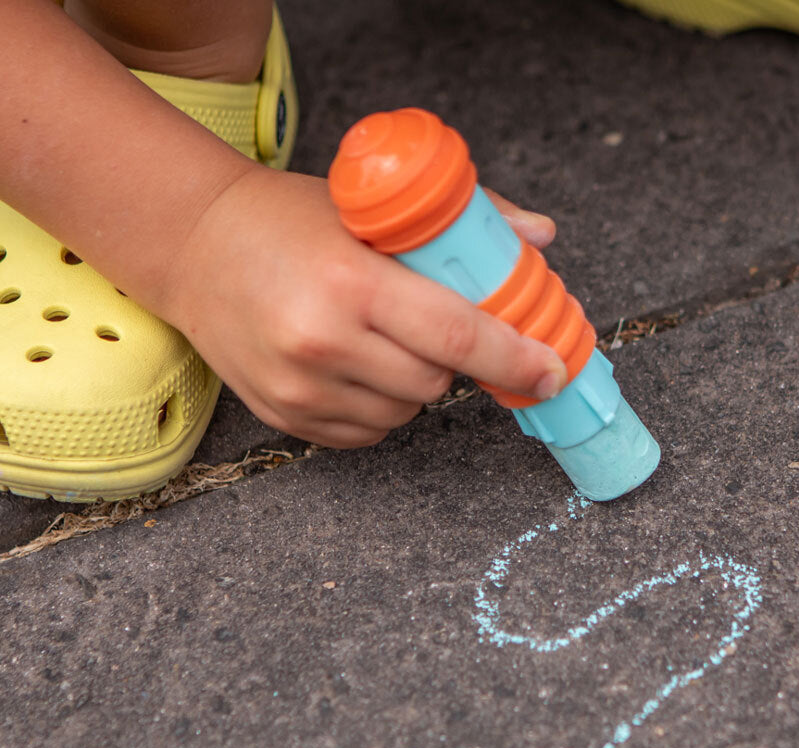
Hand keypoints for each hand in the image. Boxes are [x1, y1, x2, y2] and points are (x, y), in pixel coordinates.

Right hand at [162, 166, 566, 447]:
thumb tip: (541, 236)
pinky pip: (366, 434)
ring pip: (403, 414)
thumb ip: (463, 220)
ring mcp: (298, 387)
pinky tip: (356, 366)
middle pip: (435, 384)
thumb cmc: (288, 220)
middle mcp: (321, 342)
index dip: (515, 359)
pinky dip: (380, 408)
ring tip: (382, 339)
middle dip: (453, 363)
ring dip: (415, 386)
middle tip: (432, 327)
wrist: (193, 246)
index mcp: (351, 282)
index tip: (551, 370)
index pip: (458, 337)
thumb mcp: (371, 207)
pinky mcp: (284, 416)